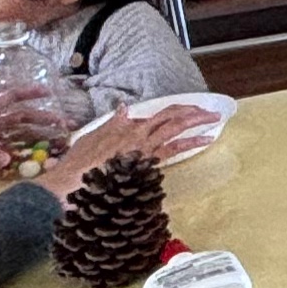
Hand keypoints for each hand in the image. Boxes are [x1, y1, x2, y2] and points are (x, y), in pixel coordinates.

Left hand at [0, 90, 50, 177]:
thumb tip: (6, 161)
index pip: (8, 99)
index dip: (28, 94)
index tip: (48, 93)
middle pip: (20, 120)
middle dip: (42, 121)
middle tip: (64, 126)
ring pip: (18, 137)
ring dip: (36, 140)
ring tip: (57, 144)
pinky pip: (8, 154)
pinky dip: (22, 157)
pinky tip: (36, 161)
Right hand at [29, 106, 210, 202]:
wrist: (72, 179)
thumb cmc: (79, 163)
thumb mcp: (93, 137)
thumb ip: (112, 123)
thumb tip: (123, 108)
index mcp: (125, 126)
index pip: (157, 116)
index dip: (176, 113)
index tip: (190, 113)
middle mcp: (136, 132)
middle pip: (170, 116)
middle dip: (192, 112)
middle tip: (211, 112)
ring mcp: (142, 145)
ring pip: (175, 127)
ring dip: (197, 121)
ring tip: (214, 119)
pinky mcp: (146, 159)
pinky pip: (174, 148)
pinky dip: (191, 142)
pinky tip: (207, 140)